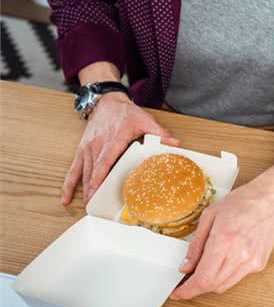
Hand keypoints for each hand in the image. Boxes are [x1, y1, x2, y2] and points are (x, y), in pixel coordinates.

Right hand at [61, 91, 179, 204]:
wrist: (107, 101)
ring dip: (83, 189)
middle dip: (92, 188)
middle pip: (93, 169)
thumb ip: (160, 133)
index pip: (105, 159)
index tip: (96, 187)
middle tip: (93, 205)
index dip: (100, 174)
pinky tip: (66, 197)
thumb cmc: (126, 112)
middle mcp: (97, 144)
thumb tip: (175, 144)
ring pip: (83, 171)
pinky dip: (69, 183)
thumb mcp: (146, 120)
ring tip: (86, 205)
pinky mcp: (82, 149)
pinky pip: (73, 168)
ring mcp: (87, 148)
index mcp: (113, 139)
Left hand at [170, 181, 273, 297]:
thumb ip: (196, 245)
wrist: (270, 201)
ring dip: (212, 281)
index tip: (178, 293)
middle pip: (212, 286)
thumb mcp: (209, 216)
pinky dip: (226, 274)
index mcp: (223, 241)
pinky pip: (237, 278)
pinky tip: (227, 257)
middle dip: (196, 286)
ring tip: (208, 265)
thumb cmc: (241, 203)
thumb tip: (185, 267)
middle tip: (188, 278)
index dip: (187, 291)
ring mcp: (251, 261)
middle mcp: (239, 255)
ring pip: (224, 286)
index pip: (203, 279)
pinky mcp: (259, 264)